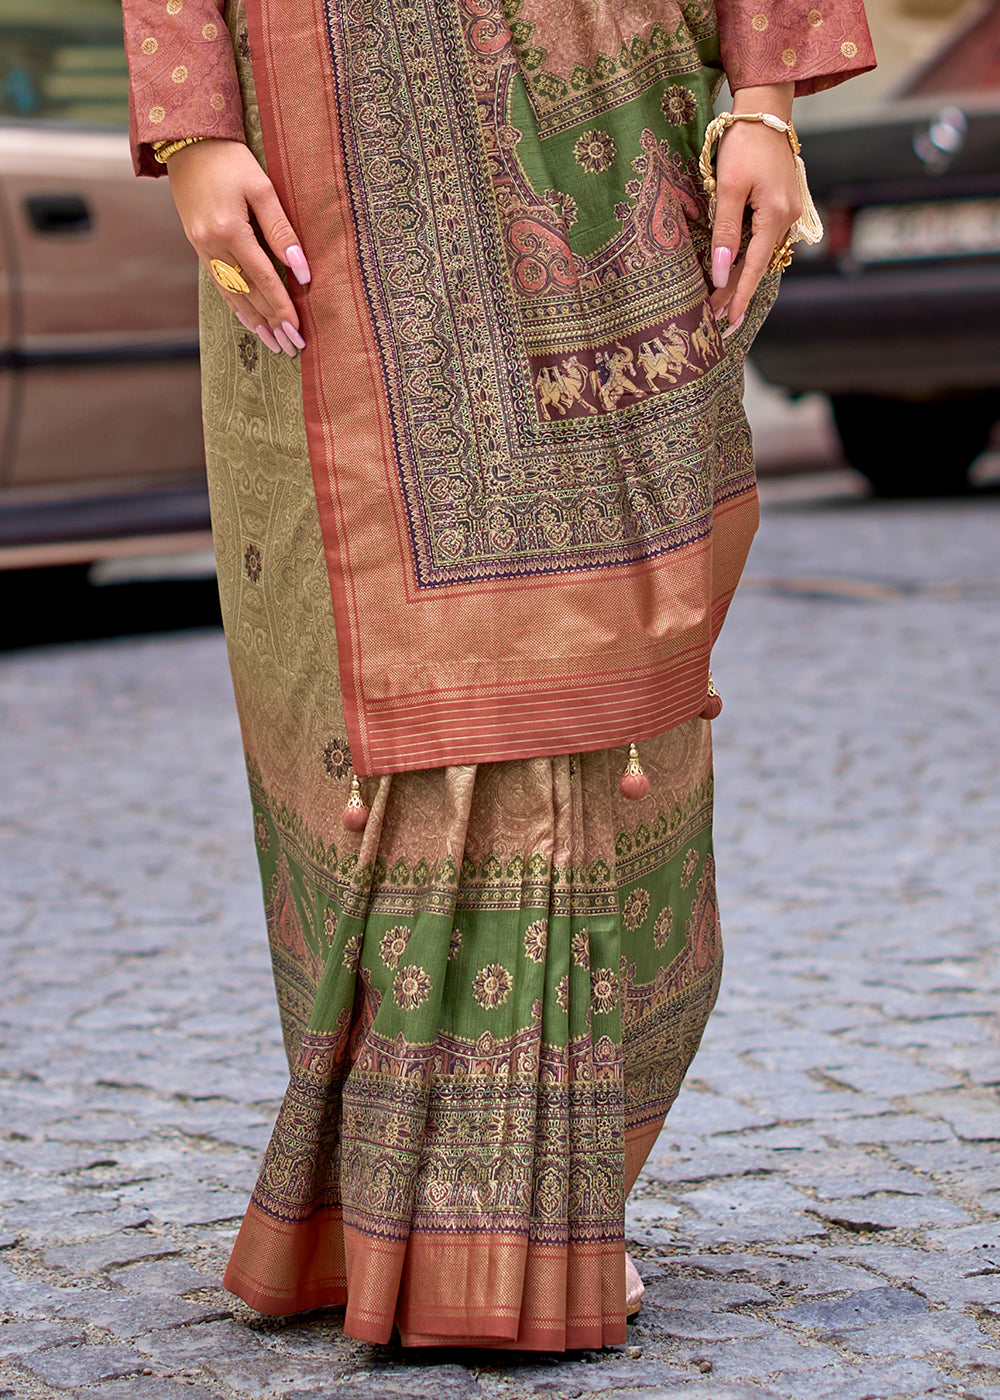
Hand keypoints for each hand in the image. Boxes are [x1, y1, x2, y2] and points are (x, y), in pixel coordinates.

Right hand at [164, 138, 310, 355]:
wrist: (188, 142)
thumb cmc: (231, 160)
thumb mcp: (262, 188)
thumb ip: (282, 231)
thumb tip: (302, 270)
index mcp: (229, 230)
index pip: (263, 279)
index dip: (282, 306)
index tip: (298, 331)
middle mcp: (212, 245)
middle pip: (247, 294)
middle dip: (272, 322)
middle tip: (291, 347)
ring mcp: (201, 248)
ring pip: (231, 294)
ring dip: (254, 321)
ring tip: (273, 343)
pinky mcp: (197, 245)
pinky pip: (219, 284)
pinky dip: (235, 305)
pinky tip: (248, 319)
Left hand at [709, 84, 799, 335]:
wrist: (764, 111)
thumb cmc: (744, 144)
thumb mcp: (729, 188)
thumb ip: (726, 232)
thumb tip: (721, 273)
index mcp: (776, 215)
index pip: (755, 266)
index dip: (740, 295)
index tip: (729, 321)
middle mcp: (789, 217)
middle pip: (760, 264)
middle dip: (737, 290)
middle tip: (717, 318)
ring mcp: (789, 211)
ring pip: (763, 253)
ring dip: (742, 275)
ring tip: (721, 300)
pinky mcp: (783, 204)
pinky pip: (765, 239)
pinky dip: (750, 257)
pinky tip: (736, 269)